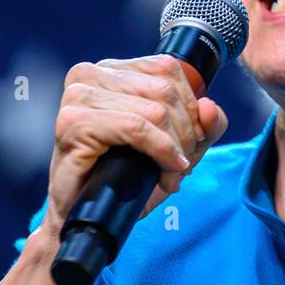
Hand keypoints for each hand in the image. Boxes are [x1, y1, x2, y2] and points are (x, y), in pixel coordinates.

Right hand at [45, 55, 228, 237]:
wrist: (84, 215)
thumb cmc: (124, 178)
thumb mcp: (177, 146)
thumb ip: (205, 125)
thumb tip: (210, 108)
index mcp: (111, 70)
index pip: (168, 69)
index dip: (190, 107)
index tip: (194, 140)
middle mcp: (90, 75)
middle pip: (164, 91)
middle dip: (184, 133)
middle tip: (181, 165)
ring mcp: (79, 96)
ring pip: (154, 111)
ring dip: (173, 148)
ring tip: (170, 174)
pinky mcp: (74, 122)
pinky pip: (136, 128)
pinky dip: (159, 151)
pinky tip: (164, 172)